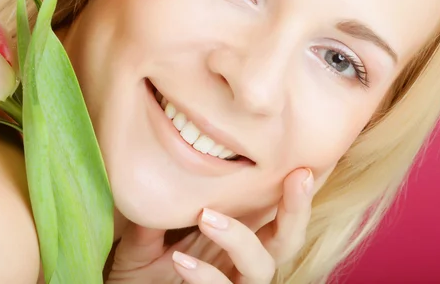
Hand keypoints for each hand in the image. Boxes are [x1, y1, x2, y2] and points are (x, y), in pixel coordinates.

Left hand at [105, 168, 313, 283]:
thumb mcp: (143, 243)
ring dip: (239, 238)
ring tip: (206, 217)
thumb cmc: (141, 277)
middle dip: (295, 210)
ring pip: (261, 267)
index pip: (269, 214)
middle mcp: (239, 264)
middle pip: (284, 241)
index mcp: (232, 241)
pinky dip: (205, 276)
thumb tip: (155, 177)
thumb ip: (154, 218)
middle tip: (296, 177)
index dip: (290, 193)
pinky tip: (181, 261)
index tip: (298, 166)